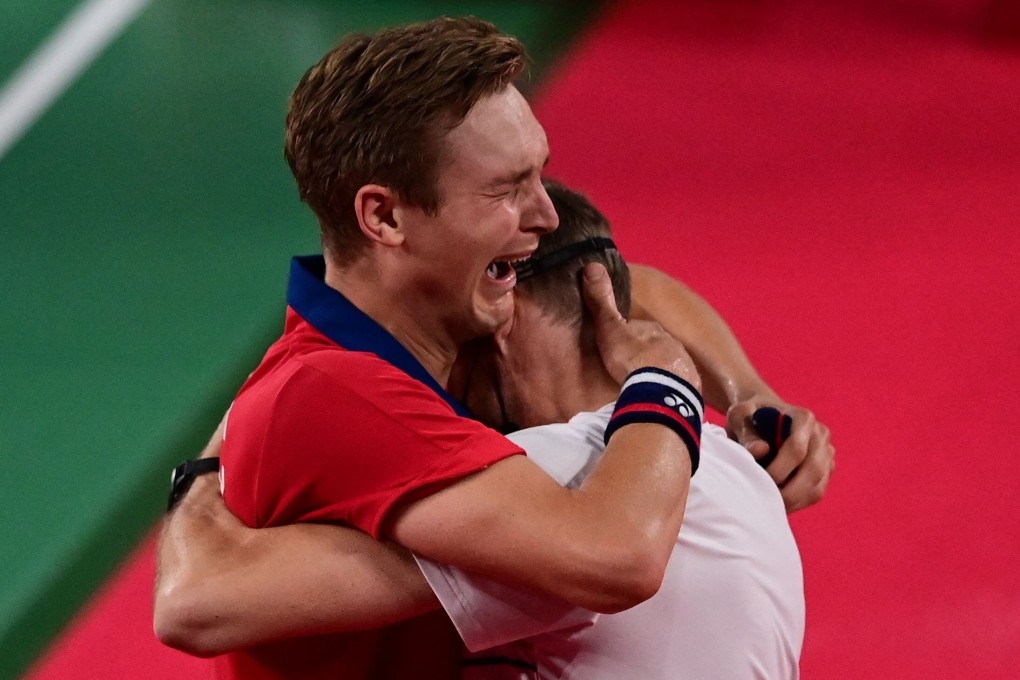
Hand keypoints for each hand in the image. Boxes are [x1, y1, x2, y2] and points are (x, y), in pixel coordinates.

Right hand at [582, 263, 700, 389]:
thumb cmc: (631, 358)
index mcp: (652, 328)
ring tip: (646, 385)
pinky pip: (679, 385)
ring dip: (660, 371)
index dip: (629, 336)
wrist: (657, 391)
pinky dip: (670, 388)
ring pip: (670, 365)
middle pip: (657, 346)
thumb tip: (593, 264)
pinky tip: (660, 395)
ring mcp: (684, 365)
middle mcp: (672, 342)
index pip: (639, 328)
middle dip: (647, 354)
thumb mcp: (610, 328)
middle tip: (632, 369)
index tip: (619, 348)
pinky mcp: (690, 387)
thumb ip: (601, 301)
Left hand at [727, 397, 834, 512]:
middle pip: (813, 470)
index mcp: (803, 418)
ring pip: (818, 485)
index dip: (779, 469)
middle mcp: (820, 434)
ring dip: (795, 500)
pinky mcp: (825, 469)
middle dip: (789, 491)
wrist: (761, 415)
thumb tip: (760, 451)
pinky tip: (779, 504)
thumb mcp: (740, 416)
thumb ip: (747, 433)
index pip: (796, 448)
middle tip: (766, 501)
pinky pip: (817, 491)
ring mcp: (825, 452)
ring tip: (771, 505)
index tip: (760, 479)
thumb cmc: (749, 415)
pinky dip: (799, 502)